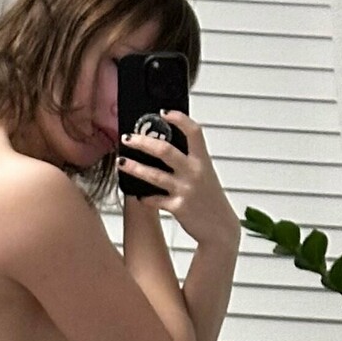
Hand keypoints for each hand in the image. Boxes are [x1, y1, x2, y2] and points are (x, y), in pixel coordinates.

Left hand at [121, 111, 239, 245]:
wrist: (220, 228)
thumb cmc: (210, 199)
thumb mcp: (205, 175)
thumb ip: (190, 161)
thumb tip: (165, 148)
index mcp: (203, 161)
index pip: (193, 132)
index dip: (179, 119)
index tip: (163, 112)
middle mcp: (194, 172)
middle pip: (165, 150)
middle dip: (143, 142)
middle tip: (127, 138)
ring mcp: (185, 190)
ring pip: (154, 175)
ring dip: (134, 167)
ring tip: (121, 162)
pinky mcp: (178, 207)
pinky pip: (154, 200)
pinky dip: (144, 198)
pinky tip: (137, 195)